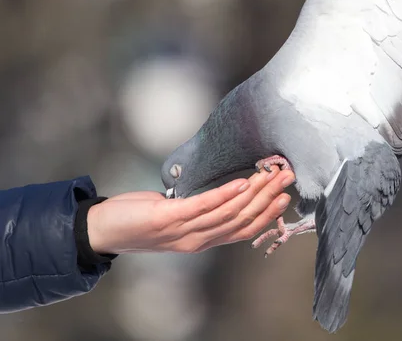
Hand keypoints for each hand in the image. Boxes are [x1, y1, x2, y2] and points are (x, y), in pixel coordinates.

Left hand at [86, 167, 293, 253]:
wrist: (102, 231)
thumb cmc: (140, 221)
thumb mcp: (177, 219)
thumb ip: (201, 212)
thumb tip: (223, 194)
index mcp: (203, 240)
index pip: (244, 229)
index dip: (267, 214)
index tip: (285, 195)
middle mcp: (198, 239)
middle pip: (243, 219)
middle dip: (268, 197)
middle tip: (287, 177)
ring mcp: (184, 231)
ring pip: (229, 213)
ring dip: (254, 192)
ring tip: (271, 174)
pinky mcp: (169, 218)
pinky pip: (203, 206)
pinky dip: (226, 193)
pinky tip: (242, 181)